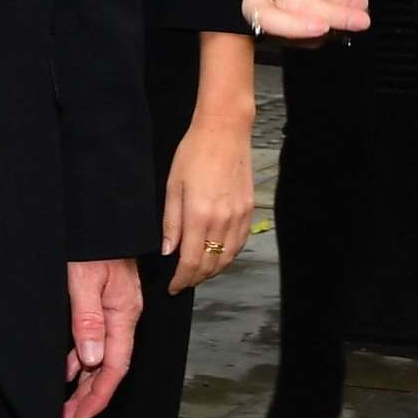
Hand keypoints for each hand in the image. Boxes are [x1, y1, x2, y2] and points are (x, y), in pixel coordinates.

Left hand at [61, 257, 141, 417]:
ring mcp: (116, 307)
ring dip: (84, 381)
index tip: (78, 416)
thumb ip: (87, 319)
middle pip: (110, 365)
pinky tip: (68, 369)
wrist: (98, 211)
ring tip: (65, 403)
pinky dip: (81, 360)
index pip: (115, 365)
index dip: (98, 395)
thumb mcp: (83, 279)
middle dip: (89, 396)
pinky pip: (96, 339)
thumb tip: (89, 360)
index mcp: (124, 311)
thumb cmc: (91, 242)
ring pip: (102, 355)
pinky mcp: (105, 300)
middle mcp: (124, 313)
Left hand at [162, 107, 255, 294]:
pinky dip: (229, 255)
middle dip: (195, 278)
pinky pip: (240, 242)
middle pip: (210, 264)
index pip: (191, 262)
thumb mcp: (173, 185)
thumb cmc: (194, 152)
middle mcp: (222, 220)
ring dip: (213, 270)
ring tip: (199, 272)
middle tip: (183, 282)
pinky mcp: (249, 209)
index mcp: (199, 215)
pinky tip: (219, 255)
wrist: (224, 130)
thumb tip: (169, 251)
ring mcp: (238, 215)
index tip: (174, 287)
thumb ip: (171, 222)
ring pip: (227, 257)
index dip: (181, 279)